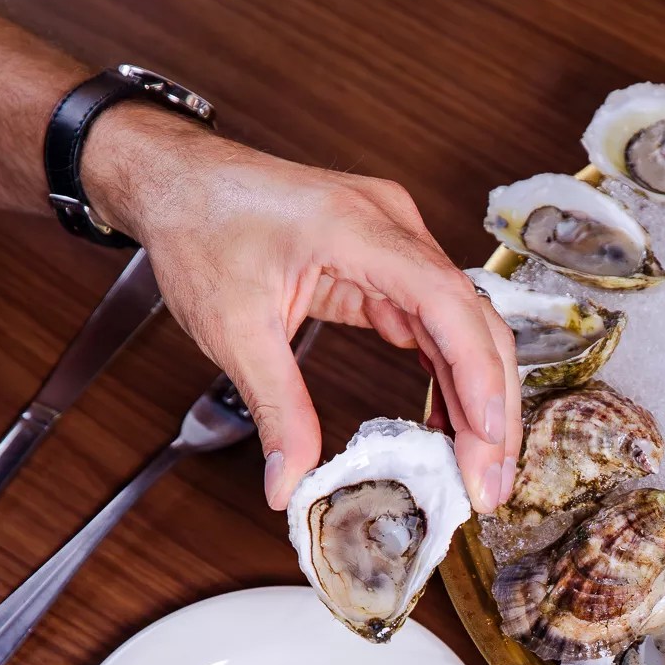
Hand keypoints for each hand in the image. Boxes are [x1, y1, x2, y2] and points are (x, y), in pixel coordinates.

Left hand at [83, 108, 520, 510]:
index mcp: (357, 227)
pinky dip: (448, 376)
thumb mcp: (232, 329)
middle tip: (489, 481)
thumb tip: (290, 484)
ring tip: (480, 469)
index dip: (478, 373)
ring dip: (477, 399)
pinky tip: (450, 427)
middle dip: (491, 406)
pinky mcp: (387, 262)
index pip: (446, 302)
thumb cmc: (199, 227)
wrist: (174, 179)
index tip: (489, 437)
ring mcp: (396, 242)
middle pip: (472, 320)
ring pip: (462, 326)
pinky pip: (435, 323)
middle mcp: (392, 226)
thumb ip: (275, 409)